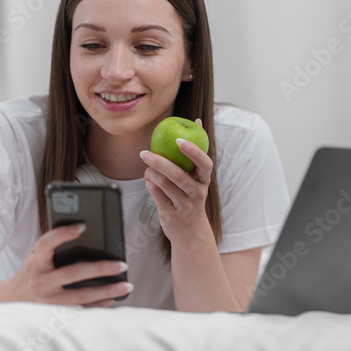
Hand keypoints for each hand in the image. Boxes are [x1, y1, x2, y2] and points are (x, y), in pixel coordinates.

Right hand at [2, 223, 131, 305]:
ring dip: (107, 291)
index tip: (82, 226)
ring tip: (126, 285)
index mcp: (35, 262)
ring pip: (81, 296)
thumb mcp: (35, 257)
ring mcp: (48, 301)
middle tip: (122, 264)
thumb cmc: (30, 273)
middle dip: (101, 268)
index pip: (47, 244)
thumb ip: (53, 247)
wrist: (10, 302)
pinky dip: (99, 305)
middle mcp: (40, 282)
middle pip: (74, 273)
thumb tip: (85, 233)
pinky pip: (81, 310)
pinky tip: (113, 299)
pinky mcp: (54, 315)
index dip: (63, 234)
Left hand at [140, 118, 213, 242]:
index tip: (179, 139)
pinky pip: (156, 194)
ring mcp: (184, 205)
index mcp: (204, 180)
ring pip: (164, 184)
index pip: (205, 164)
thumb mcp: (197, 176)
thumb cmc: (191, 193)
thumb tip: (197, 120)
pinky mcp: (171, 214)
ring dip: (150, 173)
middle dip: (159, 162)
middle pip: (178, 175)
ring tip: (147, 167)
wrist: (190, 230)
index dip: (193, 151)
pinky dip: (149, 184)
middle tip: (145, 152)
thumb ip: (196, 150)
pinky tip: (149, 180)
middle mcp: (197, 193)